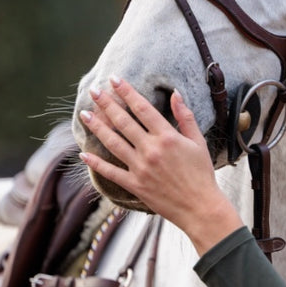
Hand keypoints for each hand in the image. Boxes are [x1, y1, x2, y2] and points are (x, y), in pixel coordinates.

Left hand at [79, 77, 241, 253]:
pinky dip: (96, 163)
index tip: (115, 80)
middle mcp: (151, 150)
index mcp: (167, 137)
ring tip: (84, 114)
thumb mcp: (199, 142)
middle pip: (123, 121)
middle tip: (94, 91)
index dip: (127, 92)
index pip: (142, 108)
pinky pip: (110, 172)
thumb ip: (186, 117)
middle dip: (107, 104)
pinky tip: (84, 154)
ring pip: (113, 142)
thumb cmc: (202, 174)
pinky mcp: (134, 184)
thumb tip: (176, 94)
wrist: (200, 207)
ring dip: (97, 127)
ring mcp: (140, 167)